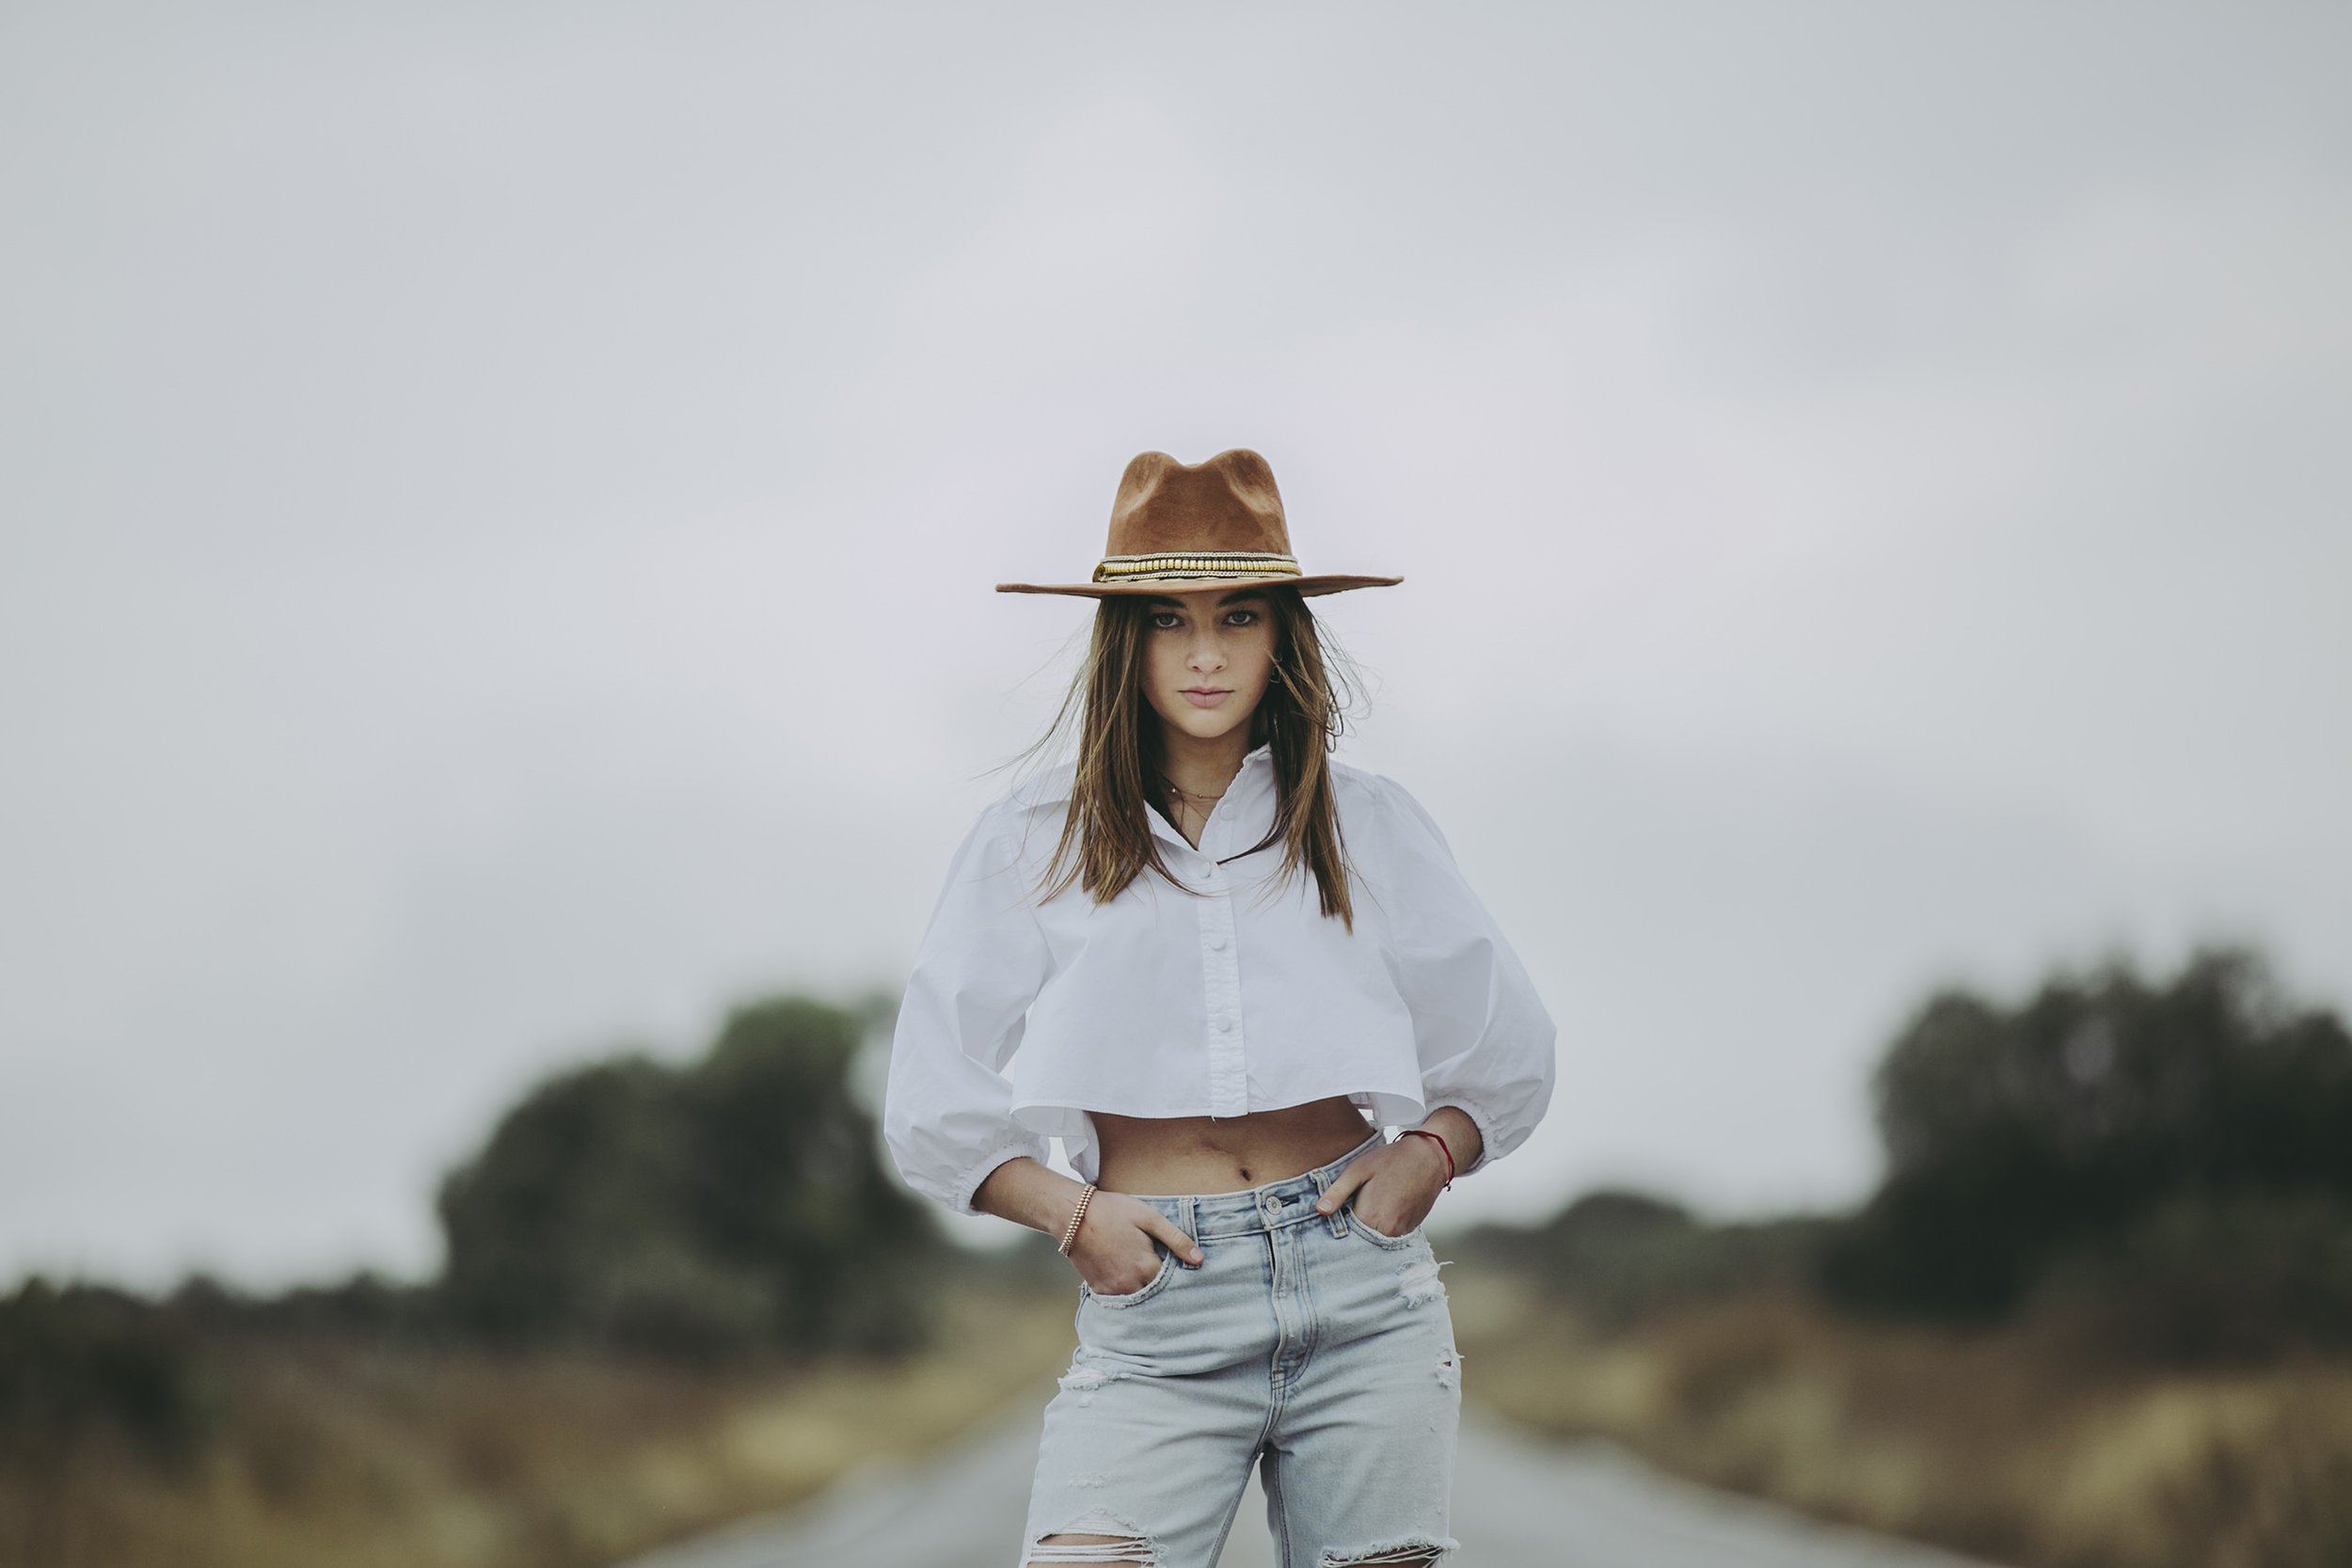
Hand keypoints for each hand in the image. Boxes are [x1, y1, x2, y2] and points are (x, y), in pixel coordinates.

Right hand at [1066, 1189, 1202, 1294]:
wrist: (1071, 1215)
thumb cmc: (1113, 1211)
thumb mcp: (1149, 1218)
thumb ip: (1176, 1239)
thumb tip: (1200, 1260)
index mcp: (1146, 1268)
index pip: (1173, 1283)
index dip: (1178, 1273)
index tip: (1178, 1265)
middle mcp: (1130, 1285)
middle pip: (1156, 1294)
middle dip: (1162, 1285)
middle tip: (1159, 1267)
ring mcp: (1113, 1290)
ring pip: (1139, 1298)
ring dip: (1145, 1289)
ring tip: (1143, 1270)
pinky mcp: (1099, 1290)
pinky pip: (1120, 1297)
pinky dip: (1127, 1290)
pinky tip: (1126, 1273)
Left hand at [1313, 1136, 1447, 1237]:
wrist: (1429, 1158)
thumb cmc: (1391, 1160)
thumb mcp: (1358, 1170)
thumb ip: (1337, 1192)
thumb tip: (1320, 1211)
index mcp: (1371, 1218)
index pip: (1345, 1239)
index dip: (1336, 1233)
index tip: (1329, 1227)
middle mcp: (1387, 1231)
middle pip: (1361, 1243)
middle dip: (1350, 1236)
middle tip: (1344, 1220)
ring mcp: (1401, 1232)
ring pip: (1375, 1242)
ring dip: (1366, 1234)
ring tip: (1362, 1215)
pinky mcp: (1411, 1229)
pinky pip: (1390, 1237)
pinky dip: (1381, 1230)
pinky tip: (1379, 1214)